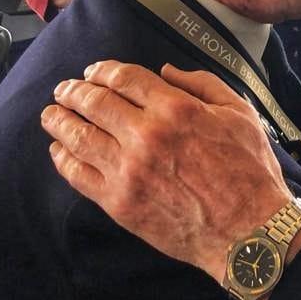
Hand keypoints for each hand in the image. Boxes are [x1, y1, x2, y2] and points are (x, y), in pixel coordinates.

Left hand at [41, 61, 292, 284]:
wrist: (248, 229)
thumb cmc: (249, 170)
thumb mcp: (239, 113)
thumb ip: (203, 84)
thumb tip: (167, 71)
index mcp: (177, 108)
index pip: (124, 78)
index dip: (103, 70)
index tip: (93, 71)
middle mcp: (147, 135)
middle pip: (95, 103)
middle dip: (74, 91)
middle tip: (64, 89)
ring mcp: (129, 170)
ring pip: (79, 137)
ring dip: (59, 121)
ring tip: (51, 115)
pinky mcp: (120, 202)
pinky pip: (78, 175)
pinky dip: (62, 159)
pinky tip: (58, 151)